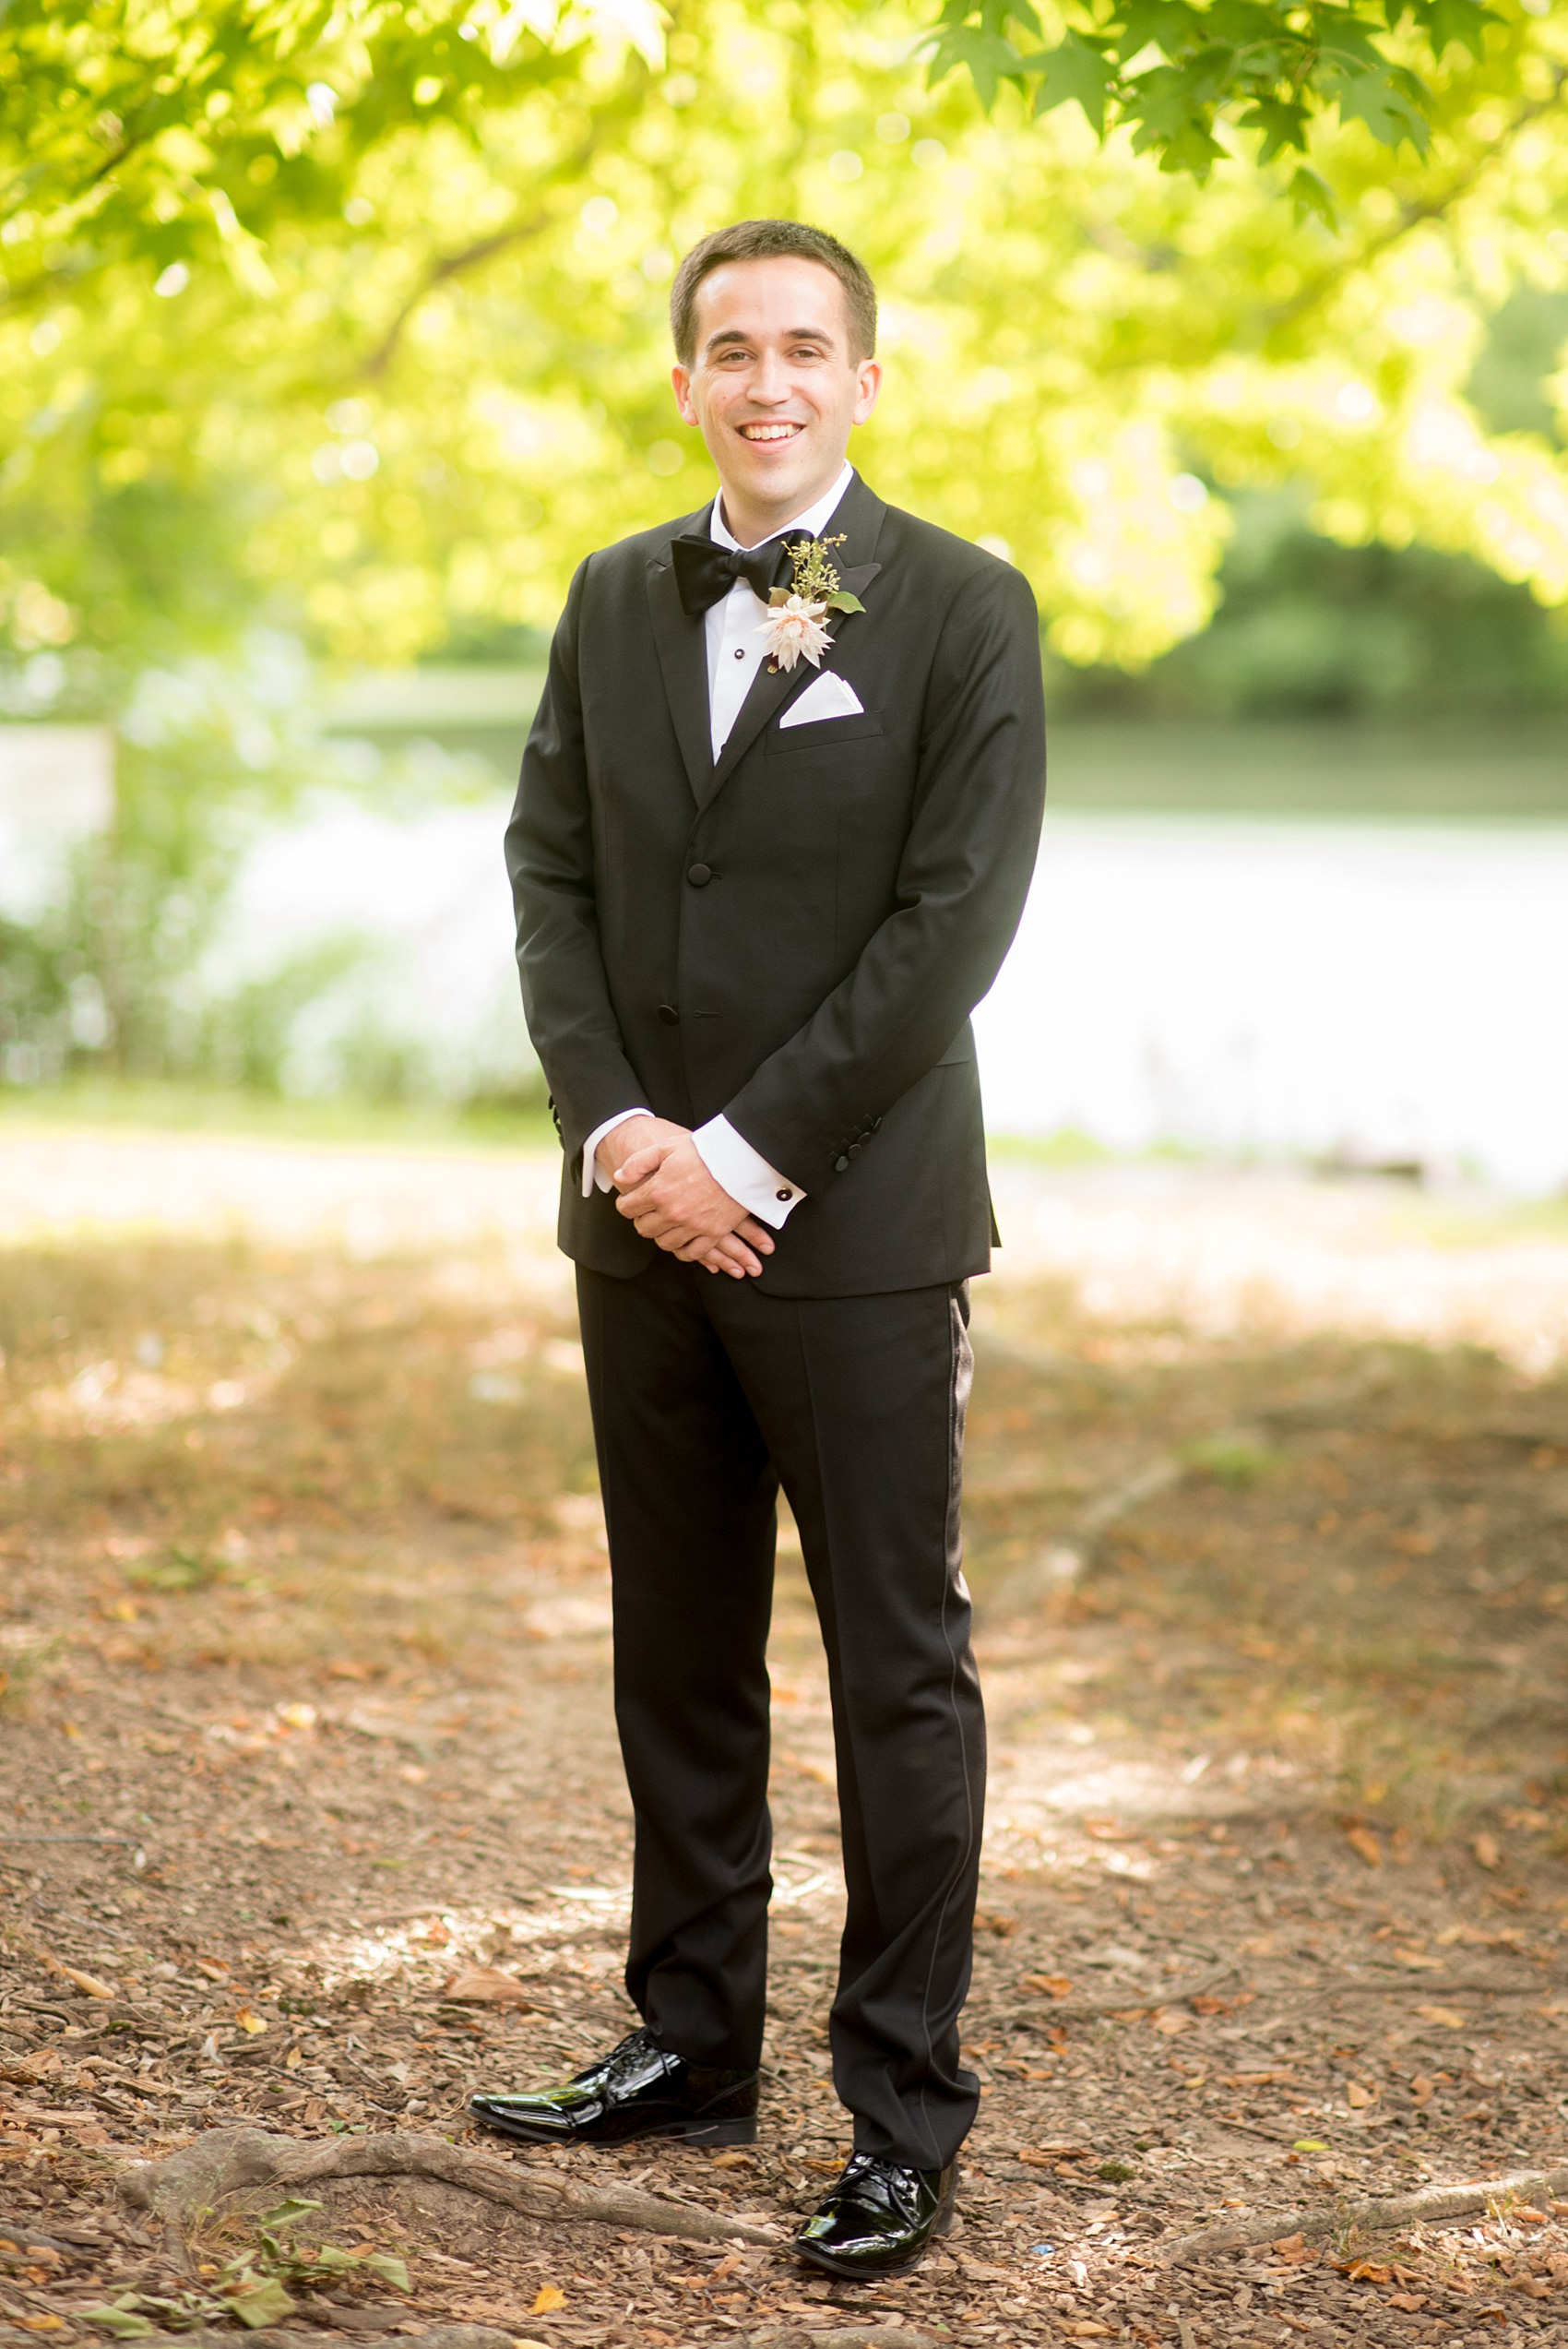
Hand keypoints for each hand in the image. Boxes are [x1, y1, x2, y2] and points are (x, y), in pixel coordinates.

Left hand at [612, 1130, 775, 1278]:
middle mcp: (672, 1213)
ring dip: (661, 1234)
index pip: (627, 1208)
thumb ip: (638, 1163)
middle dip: (642, 1220)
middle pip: (644, 1228)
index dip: (626, 1204)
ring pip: (664, 1243)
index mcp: (658, 1191)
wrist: (740, 1158)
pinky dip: (683, 1250)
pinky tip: (681, 1242)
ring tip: (665, 1224)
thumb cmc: (703, 1150)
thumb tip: (621, 1176)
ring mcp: (693, 1225)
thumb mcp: (666, 1147)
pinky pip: (692, 1253)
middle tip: (648, 1212)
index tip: (630, 1202)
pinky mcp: (713, 1232)